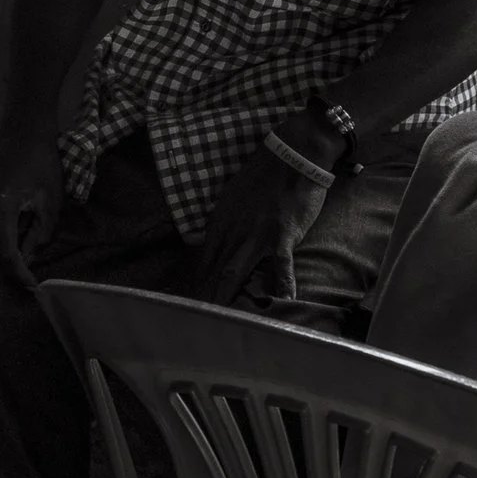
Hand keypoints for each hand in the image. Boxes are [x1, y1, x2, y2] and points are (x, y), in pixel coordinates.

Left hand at [190, 144, 331, 305]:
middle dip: (203, 297)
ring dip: (225, 296)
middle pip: (214, 271)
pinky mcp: (283, 235)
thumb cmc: (262, 177)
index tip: (186, 305)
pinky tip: (282, 302)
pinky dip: (282, 283)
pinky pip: (281, 264)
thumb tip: (196, 240)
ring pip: (236, 271)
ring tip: (219, 321)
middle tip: (193, 321)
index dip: (194, 284)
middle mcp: (234, 233)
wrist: (291, 156)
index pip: (203, 261)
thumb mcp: (230, 199)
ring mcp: (258, 235)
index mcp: (221, 225)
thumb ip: (217, 223)